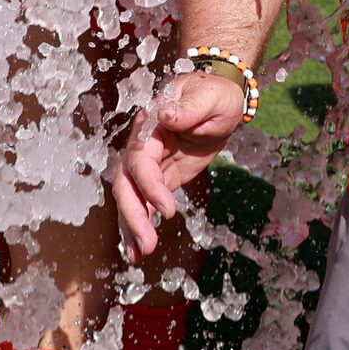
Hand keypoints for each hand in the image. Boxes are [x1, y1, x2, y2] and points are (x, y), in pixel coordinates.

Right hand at [111, 69, 250, 256]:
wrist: (221, 99)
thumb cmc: (215, 94)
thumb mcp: (208, 97)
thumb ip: (187, 108)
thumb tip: (164, 116)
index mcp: (150, 126)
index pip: (140, 160)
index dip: (150, 186)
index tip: (168, 211)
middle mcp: (143, 146)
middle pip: (127, 183)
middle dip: (133, 215)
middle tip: (147, 245)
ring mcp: (150, 164)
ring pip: (131, 197)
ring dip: (132, 226)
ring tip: (139, 256)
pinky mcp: (161, 177)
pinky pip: (145, 202)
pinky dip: (140, 224)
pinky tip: (140, 249)